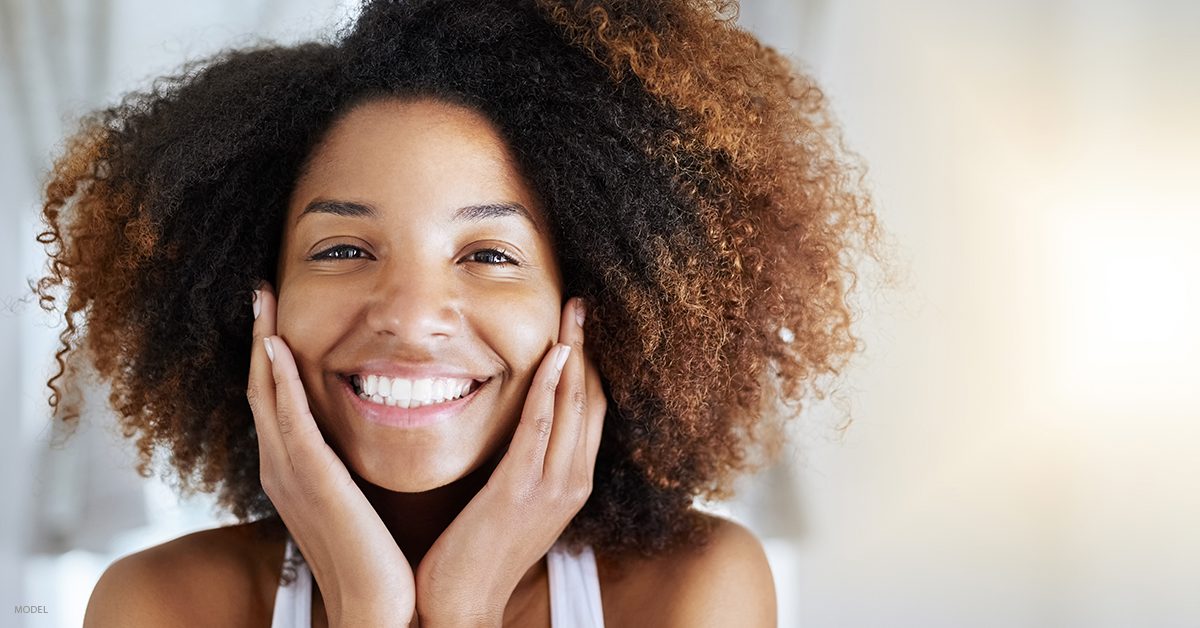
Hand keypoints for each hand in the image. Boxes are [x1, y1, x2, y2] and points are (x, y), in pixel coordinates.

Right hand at [247, 282, 414, 626]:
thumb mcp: (353, 499)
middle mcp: (281, 467)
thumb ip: (346, 467)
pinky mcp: (311, 479)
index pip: (272, 399)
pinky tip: (277, 347)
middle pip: (258, 387)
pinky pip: (290, 420)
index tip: (274, 314)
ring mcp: (290, 473)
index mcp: (291, 471)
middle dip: (257, 336)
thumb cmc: (373, 556)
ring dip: (262, 343)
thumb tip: (356, 441)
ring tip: (262, 300)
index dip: (268, 354)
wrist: (375, 605)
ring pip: (265, 394)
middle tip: (259, 291)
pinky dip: (279, 382)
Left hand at [413, 297, 606, 625]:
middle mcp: (573, 482)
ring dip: (575, 354)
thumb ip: (526, 465)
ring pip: (574, 406)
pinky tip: (552, 355)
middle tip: (581, 305)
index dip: (591, 365)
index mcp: (573, 483)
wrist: (463, 604)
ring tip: (573, 314)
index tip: (582, 327)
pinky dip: (551, 387)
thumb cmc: (479, 554)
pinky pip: (542, 427)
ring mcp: (552, 487)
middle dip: (589, 348)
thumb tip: (518, 428)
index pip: (593, 411)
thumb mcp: (515, 504)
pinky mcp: (520, 490)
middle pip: (593, 400)